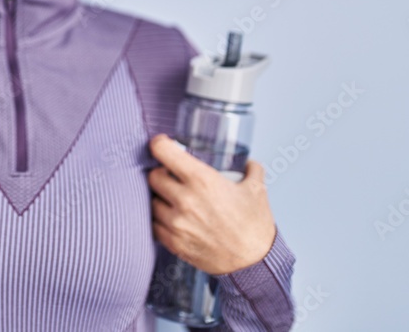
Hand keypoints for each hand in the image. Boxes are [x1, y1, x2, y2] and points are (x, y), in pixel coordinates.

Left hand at [147, 134, 276, 275]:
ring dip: (159, 198)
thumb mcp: (257, 190)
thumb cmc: (255, 226)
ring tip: (172, 199)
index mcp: (202, 181)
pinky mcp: (174, 243)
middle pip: (153, 177)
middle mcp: (185, 200)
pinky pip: (154, 225)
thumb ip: (251, 170)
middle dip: (160, 173)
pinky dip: (160, 219)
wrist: (255, 264)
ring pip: (151, 201)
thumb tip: (248, 162)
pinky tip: (172, 218)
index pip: (164, 152)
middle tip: (170, 176)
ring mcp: (177, 223)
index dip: (159, 144)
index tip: (161, 144)